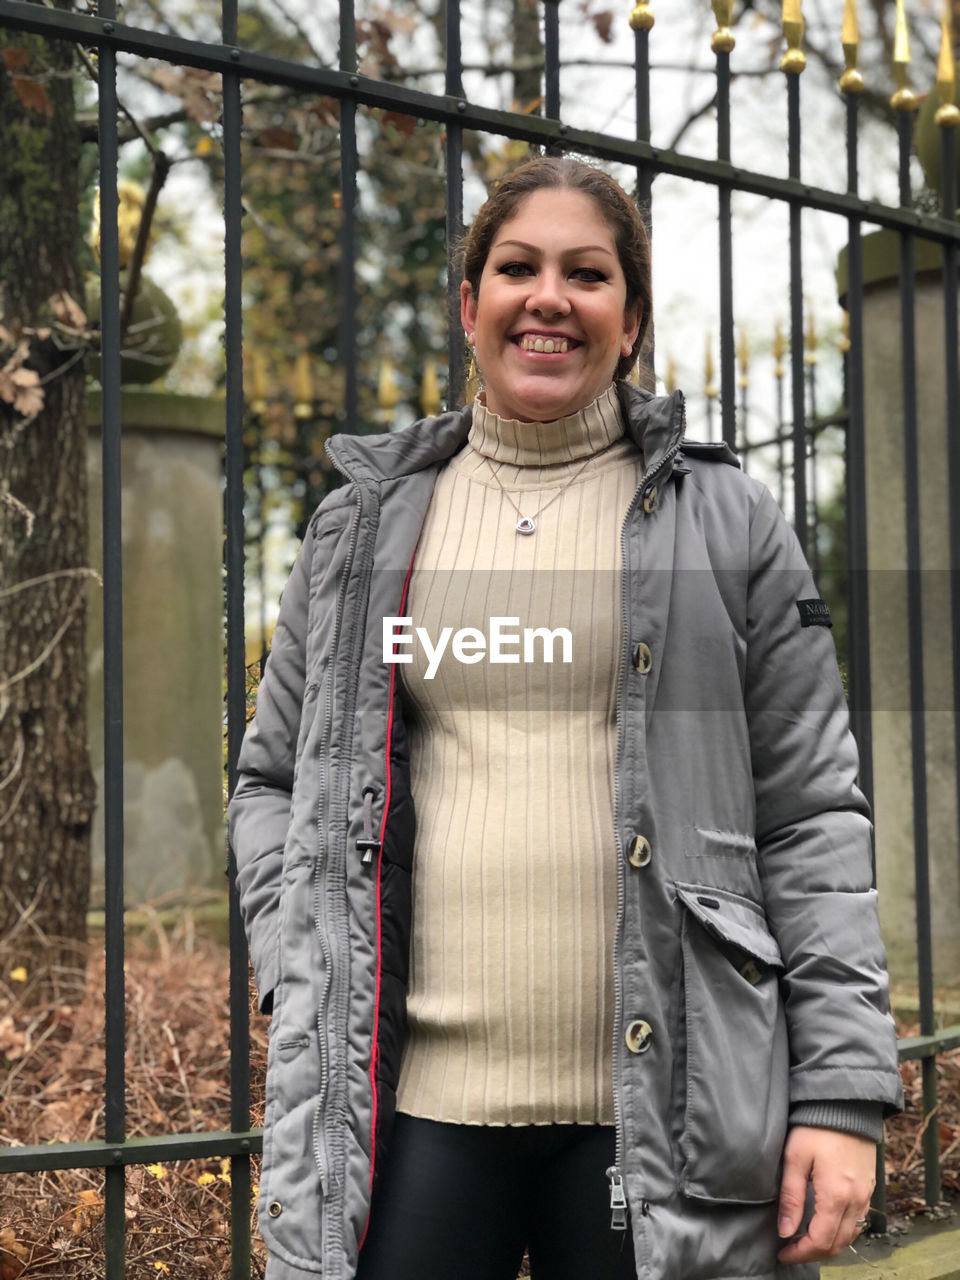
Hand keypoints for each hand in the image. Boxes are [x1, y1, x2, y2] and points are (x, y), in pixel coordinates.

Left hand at [776, 1126, 875, 1265]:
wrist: (846, 1104)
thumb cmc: (816, 1127)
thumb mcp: (795, 1158)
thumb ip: (791, 1197)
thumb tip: (785, 1232)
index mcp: (836, 1195)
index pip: (820, 1241)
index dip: (800, 1253)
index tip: (782, 1253)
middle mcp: (856, 1200)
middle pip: (838, 1243)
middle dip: (813, 1253)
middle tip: (791, 1250)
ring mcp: (866, 1194)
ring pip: (851, 1235)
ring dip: (829, 1243)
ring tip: (805, 1240)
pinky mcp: (869, 1186)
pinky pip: (859, 1220)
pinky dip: (842, 1230)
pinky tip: (825, 1224)